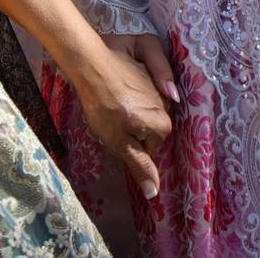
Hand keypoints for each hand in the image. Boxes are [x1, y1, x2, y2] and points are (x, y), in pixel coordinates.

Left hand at [72, 34, 174, 198]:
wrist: (92, 65)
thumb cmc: (103, 106)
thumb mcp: (118, 142)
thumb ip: (139, 165)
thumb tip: (154, 193)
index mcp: (162, 125)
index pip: (148, 147)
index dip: (129, 144)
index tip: (114, 133)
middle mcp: (167, 105)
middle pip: (150, 127)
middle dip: (133, 127)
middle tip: (111, 119)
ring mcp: (160, 85)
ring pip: (147, 108)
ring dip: (132, 109)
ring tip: (112, 103)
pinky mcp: (150, 70)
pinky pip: (145, 89)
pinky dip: (132, 90)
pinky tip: (117, 86)